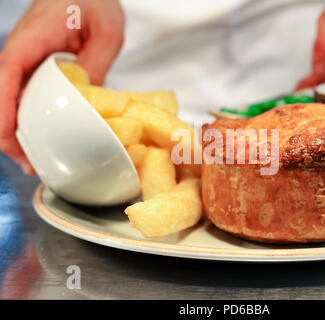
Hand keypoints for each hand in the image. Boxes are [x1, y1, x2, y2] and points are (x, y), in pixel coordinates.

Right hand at [0, 0, 123, 173]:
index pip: (8, 71)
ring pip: (11, 101)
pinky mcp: (35, 70)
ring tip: (36, 161)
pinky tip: (43, 140)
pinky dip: (30, 121)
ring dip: (18, 132)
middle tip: (30, 162)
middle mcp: (23, 51)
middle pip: (2, 95)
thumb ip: (96, 63)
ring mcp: (27, 61)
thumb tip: (86, 101)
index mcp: (34, 37)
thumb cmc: (94, 1)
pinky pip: (26, 98)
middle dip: (9, 132)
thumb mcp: (107, 31)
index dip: (3, 104)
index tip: (7, 132)